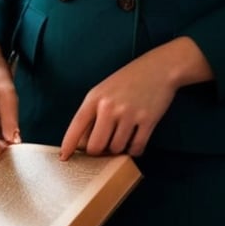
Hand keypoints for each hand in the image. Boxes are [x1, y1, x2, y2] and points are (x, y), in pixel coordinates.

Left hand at [60, 37, 213, 159]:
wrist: (160, 67)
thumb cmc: (130, 79)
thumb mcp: (105, 89)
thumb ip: (94, 112)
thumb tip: (85, 143)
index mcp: (96, 97)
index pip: (77, 126)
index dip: (69, 145)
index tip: (64, 157)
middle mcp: (110, 106)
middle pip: (96, 147)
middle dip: (98, 152)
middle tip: (104, 147)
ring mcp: (129, 114)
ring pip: (116, 149)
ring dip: (119, 149)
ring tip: (123, 137)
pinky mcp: (147, 121)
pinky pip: (136, 148)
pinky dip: (134, 150)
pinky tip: (135, 141)